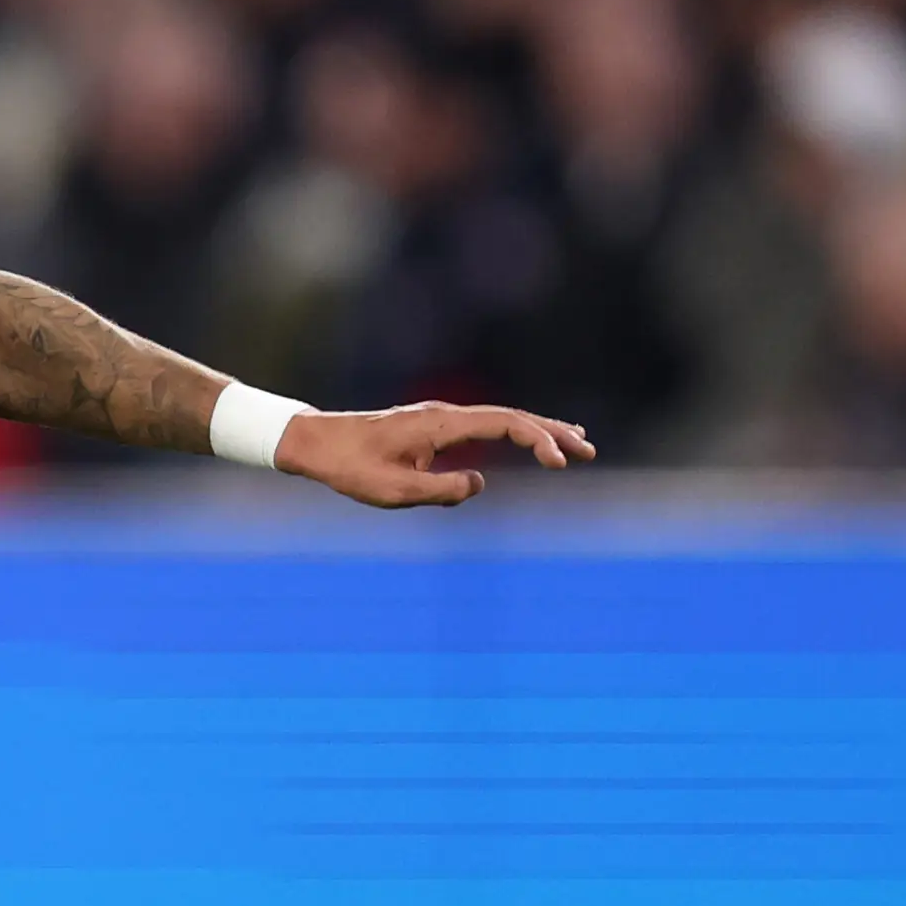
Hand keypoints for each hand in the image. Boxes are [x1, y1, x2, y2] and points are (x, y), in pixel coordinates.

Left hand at [277, 402, 595, 507]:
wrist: (318, 442)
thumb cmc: (351, 468)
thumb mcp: (393, 491)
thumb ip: (440, 490)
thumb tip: (479, 484)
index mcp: (441, 424)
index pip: (504, 425)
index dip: (538, 440)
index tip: (559, 463)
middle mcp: (446, 414)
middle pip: (512, 417)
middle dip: (552, 432)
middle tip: (588, 451)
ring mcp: (441, 418)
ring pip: (501, 419)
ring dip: (539, 430)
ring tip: (575, 442)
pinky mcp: (434, 427)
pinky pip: (484, 426)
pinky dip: (514, 431)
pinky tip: (527, 441)